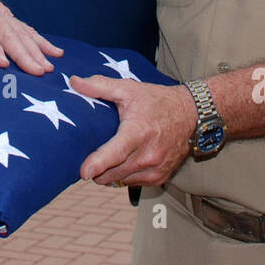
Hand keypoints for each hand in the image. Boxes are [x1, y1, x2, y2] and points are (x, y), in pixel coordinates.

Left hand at [0, 0, 62, 75]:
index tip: (2, 64)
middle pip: (8, 34)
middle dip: (23, 54)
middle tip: (36, 72)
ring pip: (20, 33)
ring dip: (36, 50)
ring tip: (49, 67)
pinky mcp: (4, 14)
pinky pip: (24, 28)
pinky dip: (40, 40)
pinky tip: (54, 52)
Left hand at [74, 76, 197, 187]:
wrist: (190, 114)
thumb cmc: (157, 101)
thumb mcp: (128, 89)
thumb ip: (100, 86)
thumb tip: (74, 82)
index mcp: (138, 132)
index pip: (115, 153)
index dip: (97, 164)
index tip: (83, 173)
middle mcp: (148, 154)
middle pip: (112, 173)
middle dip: (97, 169)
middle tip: (91, 157)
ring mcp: (156, 168)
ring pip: (120, 181)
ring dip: (110, 174)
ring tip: (108, 158)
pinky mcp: (160, 177)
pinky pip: (133, 183)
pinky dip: (125, 176)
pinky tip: (124, 162)